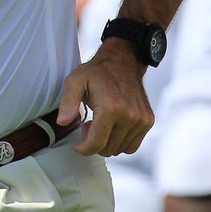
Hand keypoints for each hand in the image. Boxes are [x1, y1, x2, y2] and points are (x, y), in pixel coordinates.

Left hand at [58, 42, 152, 156]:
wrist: (123, 61)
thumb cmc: (98, 72)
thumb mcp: (76, 82)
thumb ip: (67, 103)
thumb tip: (62, 122)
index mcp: (111, 108)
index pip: (96, 144)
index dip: (84, 149)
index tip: (78, 146)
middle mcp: (130, 116)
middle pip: (108, 149)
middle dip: (95, 143)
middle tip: (90, 125)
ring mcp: (141, 120)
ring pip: (120, 150)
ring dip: (108, 142)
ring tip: (102, 123)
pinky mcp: (148, 122)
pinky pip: (132, 146)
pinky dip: (121, 141)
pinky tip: (113, 126)